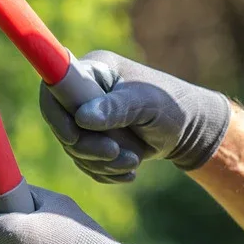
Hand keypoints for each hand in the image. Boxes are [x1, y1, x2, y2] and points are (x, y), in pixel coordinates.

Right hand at [40, 50, 230, 182]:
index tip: (75, 137)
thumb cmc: (172, 106)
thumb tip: (82, 118)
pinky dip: (104, 172)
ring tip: (133, 162)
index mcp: (93, 70)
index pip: (54, 87)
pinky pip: (84, 162)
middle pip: (61, 124)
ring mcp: (85, 116)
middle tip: (116, 153)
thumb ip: (116, 108)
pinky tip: (128, 173)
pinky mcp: (91, 138)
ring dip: (101, 162)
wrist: (188, 129)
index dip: (56, 114)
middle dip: (87, 146)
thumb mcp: (147, 104)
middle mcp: (82, 91)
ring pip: (73, 148)